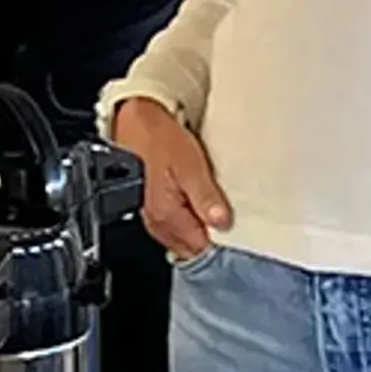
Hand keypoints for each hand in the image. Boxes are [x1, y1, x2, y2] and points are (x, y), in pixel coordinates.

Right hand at [112, 99, 228, 261]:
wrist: (136, 123)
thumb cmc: (160, 140)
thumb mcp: (190, 166)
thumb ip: (206, 197)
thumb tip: (222, 223)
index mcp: (168, 216)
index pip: (201, 248)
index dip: (221, 240)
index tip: (234, 225)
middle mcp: (158, 223)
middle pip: (192, 248)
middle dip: (210, 236)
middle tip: (224, 214)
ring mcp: (153, 218)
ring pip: (184, 239)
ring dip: (200, 228)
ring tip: (211, 206)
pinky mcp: (152, 210)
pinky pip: (175, 228)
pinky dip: (189, 220)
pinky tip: (196, 204)